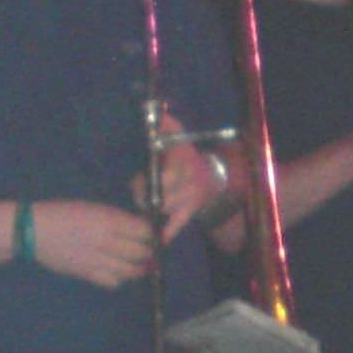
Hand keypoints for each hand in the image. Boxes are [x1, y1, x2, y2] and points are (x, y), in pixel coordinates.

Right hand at [28, 199, 162, 287]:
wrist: (33, 230)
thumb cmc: (62, 213)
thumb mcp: (93, 207)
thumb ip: (116, 219)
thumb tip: (138, 228)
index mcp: (107, 220)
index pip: (143, 231)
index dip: (152, 234)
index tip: (153, 234)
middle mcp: (105, 241)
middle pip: (140, 253)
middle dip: (149, 252)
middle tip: (150, 251)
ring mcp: (97, 260)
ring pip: (130, 271)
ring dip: (139, 268)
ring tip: (140, 264)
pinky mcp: (87, 274)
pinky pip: (113, 282)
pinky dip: (120, 278)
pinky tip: (119, 272)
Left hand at [139, 125, 229, 240]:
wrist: (214, 177)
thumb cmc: (189, 156)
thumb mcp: (180, 138)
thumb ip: (168, 125)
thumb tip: (158, 111)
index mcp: (184, 163)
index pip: (162, 175)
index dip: (145, 181)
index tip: (138, 180)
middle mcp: (188, 182)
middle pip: (160, 193)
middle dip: (145, 194)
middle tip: (138, 193)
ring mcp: (190, 199)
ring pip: (164, 207)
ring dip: (151, 208)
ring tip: (144, 204)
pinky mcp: (190, 212)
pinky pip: (178, 225)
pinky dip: (167, 233)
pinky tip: (158, 241)